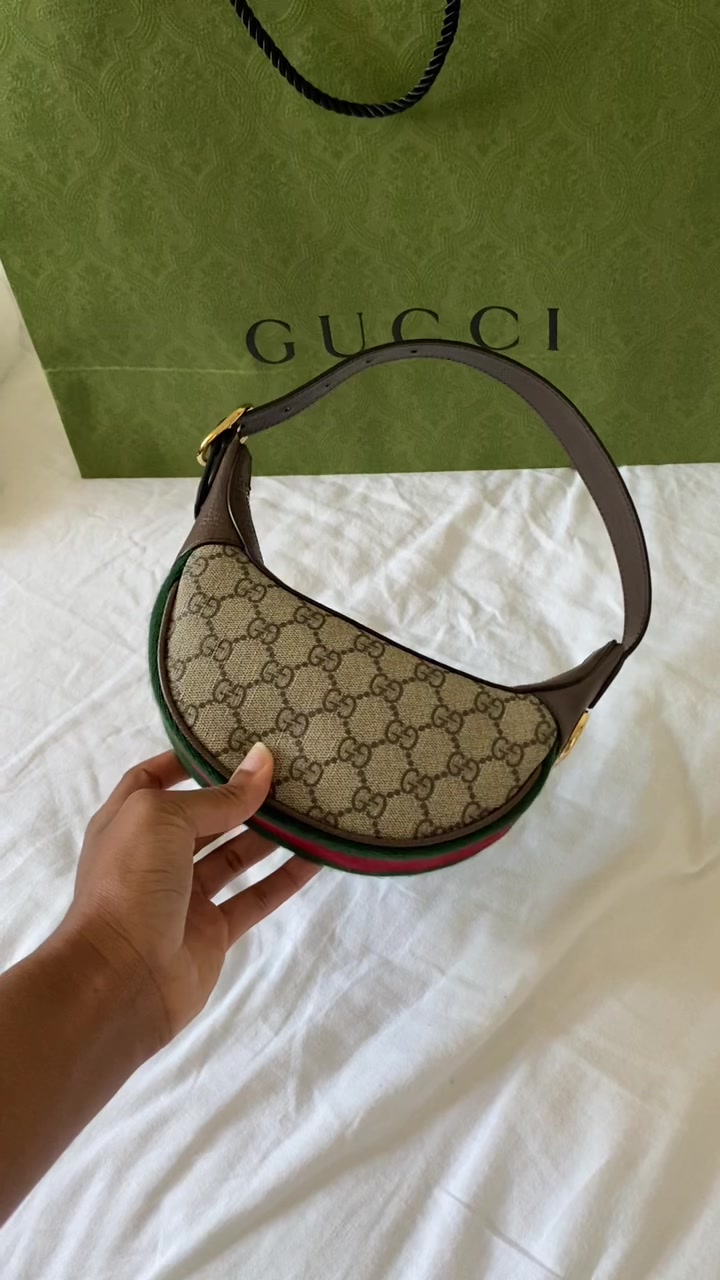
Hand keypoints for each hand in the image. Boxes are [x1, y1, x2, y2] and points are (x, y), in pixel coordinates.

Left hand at [62, 744, 319, 1047]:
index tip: (229, 740)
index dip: (186, 760)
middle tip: (286, 770)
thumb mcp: (165, 819)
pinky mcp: (212, 932)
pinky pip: (254, 898)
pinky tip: (316, 857)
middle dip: (239, 795)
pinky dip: (284, 879)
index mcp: (129, 823)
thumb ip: (219, 796)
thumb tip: (262, 761)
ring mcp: (183, 897)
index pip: (154, 779)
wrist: (119, 980)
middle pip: (203, 817)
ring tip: (308, 805)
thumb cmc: (129, 883)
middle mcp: (154, 857)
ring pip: (233, 856)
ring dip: (268, 834)